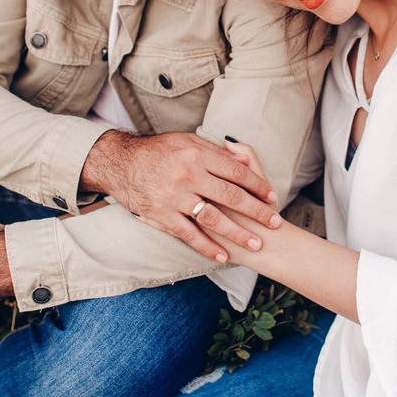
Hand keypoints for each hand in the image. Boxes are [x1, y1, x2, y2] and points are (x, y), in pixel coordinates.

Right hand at [81, 131, 282, 262]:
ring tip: (256, 244)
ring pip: (214, 218)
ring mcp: (175, 197)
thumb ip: (215, 151)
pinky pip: (189, 234)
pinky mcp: (162, 215)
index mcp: (197, 154)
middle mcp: (189, 175)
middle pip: (231, 196)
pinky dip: (207, 247)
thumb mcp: (187, 140)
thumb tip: (243, 160)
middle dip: (257, 212)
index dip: (257, 185)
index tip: (272, 197)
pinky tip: (223, 256)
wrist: (121, 163)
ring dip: (238, 234)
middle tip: (275, 223)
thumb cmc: (158, 150)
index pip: (236, 171)